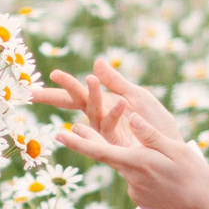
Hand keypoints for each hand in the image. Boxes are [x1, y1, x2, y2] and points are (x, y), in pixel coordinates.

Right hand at [33, 62, 183, 144]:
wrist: (172, 145)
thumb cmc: (155, 121)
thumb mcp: (136, 95)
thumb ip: (116, 81)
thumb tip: (96, 62)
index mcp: (104, 105)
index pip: (79, 93)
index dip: (65, 85)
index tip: (51, 74)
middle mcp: (102, 118)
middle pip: (76, 104)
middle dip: (56, 97)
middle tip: (36, 92)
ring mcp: (109, 132)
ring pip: (94, 113)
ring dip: (93, 96)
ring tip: (91, 79)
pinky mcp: (120, 144)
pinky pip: (113, 129)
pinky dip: (113, 115)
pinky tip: (118, 103)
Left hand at [41, 67, 208, 208]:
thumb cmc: (197, 179)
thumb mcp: (178, 151)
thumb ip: (152, 135)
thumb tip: (132, 117)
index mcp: (139, 163)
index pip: (101, 151)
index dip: (79, 143)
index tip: (60, 134)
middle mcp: (132, 179)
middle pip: (107, 156)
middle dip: (91, 140)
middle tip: (74, 125)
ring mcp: (135, 192)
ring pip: (127, 166)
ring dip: (135, 158)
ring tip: (166, 162)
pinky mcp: (141, 200)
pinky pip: (136, 179)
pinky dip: (144, 171)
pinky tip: (166, 176)